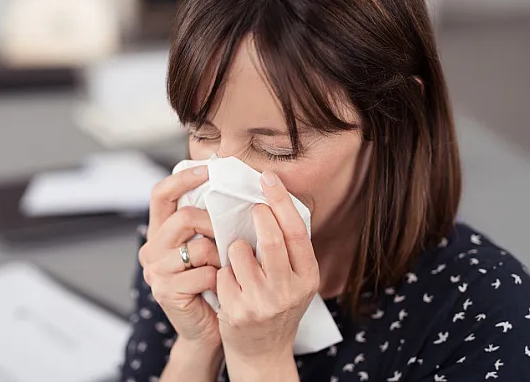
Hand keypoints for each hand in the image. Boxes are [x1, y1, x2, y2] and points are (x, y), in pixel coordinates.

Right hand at [138, 165, 221, 347]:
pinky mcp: (165, 291)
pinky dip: (219, 278)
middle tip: (227, 235)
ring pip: (197, 246)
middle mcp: (151, 249)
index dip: (183, 178)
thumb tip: (231, 189)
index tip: (208, 169)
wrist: (206, 330)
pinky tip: (219, 287)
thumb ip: (207, 223)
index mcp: (159, 233)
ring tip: (224, 267)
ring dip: (219, 256)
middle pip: (183, 217)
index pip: (161, 194)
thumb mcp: (207, 248)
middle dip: (213, 224)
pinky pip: (202, 273)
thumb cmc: (212, 285)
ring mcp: (155, 271)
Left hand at [216, 170, 319, 376]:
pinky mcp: (237, 311)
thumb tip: (273, 201)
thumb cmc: (277, 307)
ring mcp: (262, 302)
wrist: (262, 352)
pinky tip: (229, 285)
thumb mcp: (295, 281)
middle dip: (257, 216)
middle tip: (252, 209)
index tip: (268, 178)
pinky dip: (222, 272)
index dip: (281, 201)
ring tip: (239, 259)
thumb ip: (290, 251)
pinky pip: (222, 272)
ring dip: (234, 248)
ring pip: (239, 251)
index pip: (296, 231)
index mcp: (308, 277)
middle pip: (270, 238)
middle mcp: (289, 290)